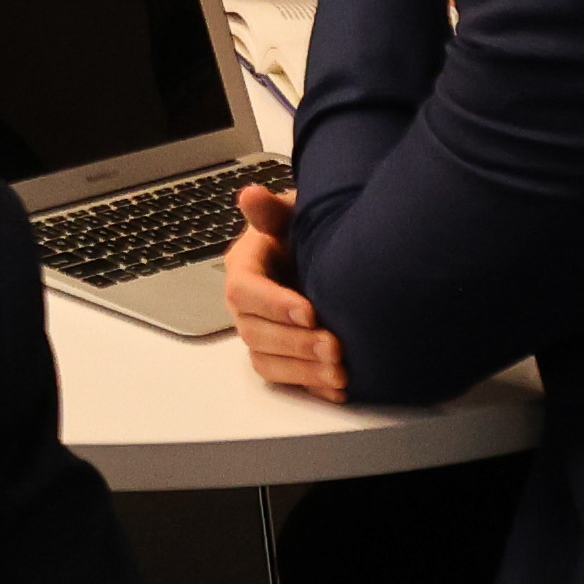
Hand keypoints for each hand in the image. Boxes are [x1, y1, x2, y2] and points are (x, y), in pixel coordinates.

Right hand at [226, 180, 351, 405]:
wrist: (320, 253)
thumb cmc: (301, 232)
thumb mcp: (289, 215)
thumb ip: (271, 210)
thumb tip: (251, 195)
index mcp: (243, 270)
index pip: (246, 291)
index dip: (274, 304)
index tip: (309, 312)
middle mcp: (246, 307)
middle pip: (256, 333)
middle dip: (296, 344)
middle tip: (333, 347)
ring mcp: (262, 333)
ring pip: (268, 361)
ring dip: (304, 371)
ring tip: (339, 372)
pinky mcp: (281, 355)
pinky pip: (286, 379)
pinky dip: (312, 387)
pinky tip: (338, 389)